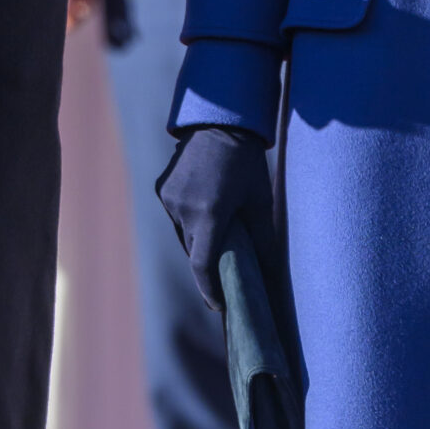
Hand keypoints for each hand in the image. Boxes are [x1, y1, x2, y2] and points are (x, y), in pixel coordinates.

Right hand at [156, 124, 273, 311]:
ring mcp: (169, 198)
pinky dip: (188, 221)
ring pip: (183, 235)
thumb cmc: (247, 162)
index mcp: (209, 214)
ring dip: (197, 241)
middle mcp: (183, 209)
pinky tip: (204, 211)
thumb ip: (262, 238)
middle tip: (224, 275)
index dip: (210, 290)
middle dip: (208, 264)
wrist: (220, 121)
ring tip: (217, 237)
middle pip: (194, 251)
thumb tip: (267, 272)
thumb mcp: (260, 201)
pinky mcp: (162, 188)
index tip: (219, 307)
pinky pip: (175, 216)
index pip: (203, 265)